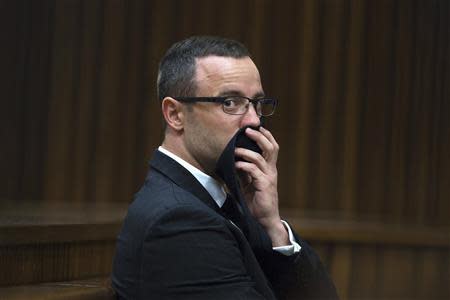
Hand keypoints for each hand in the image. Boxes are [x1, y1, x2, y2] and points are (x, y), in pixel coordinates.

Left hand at [234, 127, 288, 246]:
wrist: (264, 220)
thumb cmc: (256, 202)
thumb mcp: (247, 184)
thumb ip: (243, 172)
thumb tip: (233, 161)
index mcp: (268, 168)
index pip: (271, 147)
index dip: (266, 136)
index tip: (255, 127)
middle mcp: (271, 170)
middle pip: (271, 147)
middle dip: (260, 136)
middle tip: (248, 130)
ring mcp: (269, 177)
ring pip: (260, 157)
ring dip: (246, 151)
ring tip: (235, 150)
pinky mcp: (264, 185)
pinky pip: (254, 170)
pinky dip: (244, 165)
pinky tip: (236, 165)